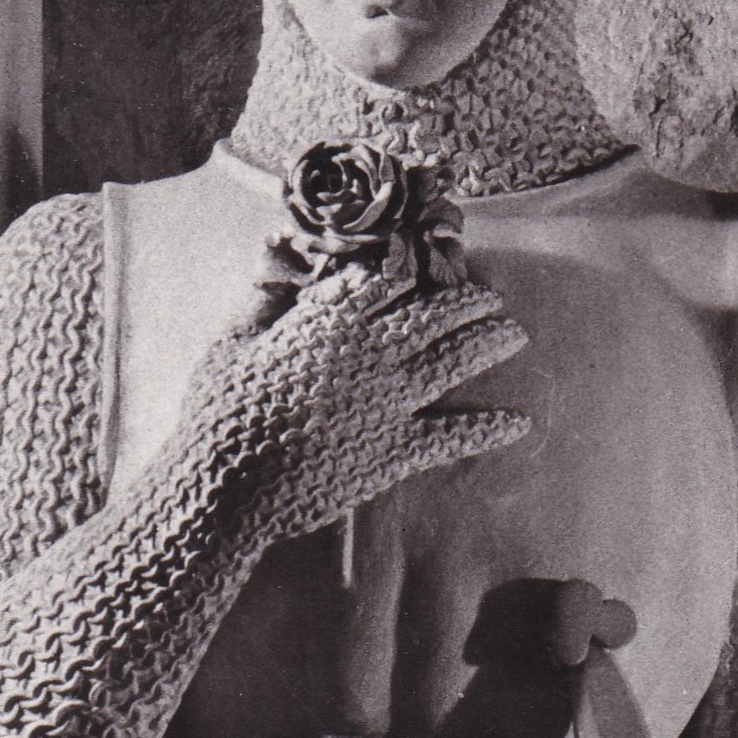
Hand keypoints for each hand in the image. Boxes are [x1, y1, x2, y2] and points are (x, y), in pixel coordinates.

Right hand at [182, 263, 530, 540]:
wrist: (226, 484)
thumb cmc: (219, 411)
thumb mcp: (232, 341)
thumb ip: (264, 297)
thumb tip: (278, 252)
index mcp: (329, 320)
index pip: (386, 276)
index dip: (415, 263)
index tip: (434, 257)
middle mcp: (368, 352)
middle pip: (433, 313)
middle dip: (469, 300)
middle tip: (493, 296)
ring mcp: (387, 401)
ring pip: (453, 361)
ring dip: (489, 343)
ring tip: (515, 334)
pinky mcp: (395, 451)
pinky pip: (453, 435)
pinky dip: (489, 428)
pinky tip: (519, 423)